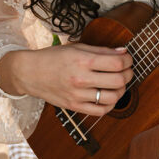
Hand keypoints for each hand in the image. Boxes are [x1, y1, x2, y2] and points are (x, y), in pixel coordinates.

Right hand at [0, 43, 132, 114]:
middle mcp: (80, 78)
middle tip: (126, 71)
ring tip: (118, 85)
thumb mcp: (76, 47)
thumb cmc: (53, 58)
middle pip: (118, 80)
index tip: (127, 59)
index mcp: (82, 60)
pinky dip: (110, 105)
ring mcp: (77, 95)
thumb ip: (101, 51)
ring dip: (121, 90)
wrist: (30, 73)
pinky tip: (108, 97)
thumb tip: (123, 52)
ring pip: (112, 97)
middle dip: (128, 74)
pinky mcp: (74, 106)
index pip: (117, 63)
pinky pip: (100, 111)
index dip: (128, 60)